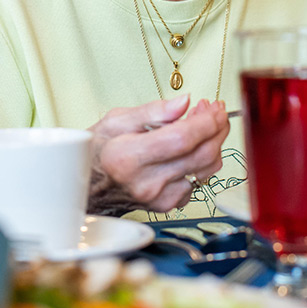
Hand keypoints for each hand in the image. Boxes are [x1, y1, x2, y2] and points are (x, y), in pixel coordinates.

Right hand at [88, 96, 228, 213]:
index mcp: (128, 158)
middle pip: (201, 155)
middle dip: (217, 128)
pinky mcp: (168, 205)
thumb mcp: (116, 120)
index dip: (205, 121)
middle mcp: (145, 182)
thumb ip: (153, 110)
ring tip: (204, 123)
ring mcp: (158, 197)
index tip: (213, 107)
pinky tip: (192, 146)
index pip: (181, 139)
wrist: (90, 186)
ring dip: (214, 142)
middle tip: (214, 110)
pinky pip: (199, 181)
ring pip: (207, 169)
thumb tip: (184, 102)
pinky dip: (202, 161)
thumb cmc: (99, 152)